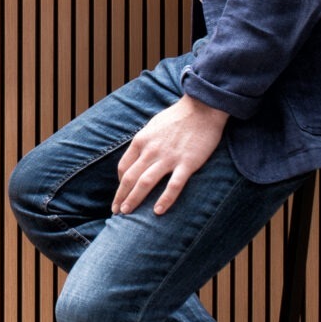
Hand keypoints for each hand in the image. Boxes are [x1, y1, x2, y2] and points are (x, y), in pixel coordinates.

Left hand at [113, 95, 226, 214]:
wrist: (204, 107)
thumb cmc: (178, 117)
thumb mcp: (153, 126)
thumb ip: (144, 142)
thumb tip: (136, 158)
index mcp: (141, 140)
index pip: (124, 167)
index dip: (120, 183)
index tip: (121, 193)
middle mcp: (151, 150)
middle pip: (130, 178)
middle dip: (121, 196)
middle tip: (116, 211)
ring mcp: (169, 157)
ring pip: (146, 183)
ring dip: (134, 199)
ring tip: (127, 214)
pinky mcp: (187, 163)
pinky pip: (173, 185)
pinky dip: (165, 200)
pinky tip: (158, 211)